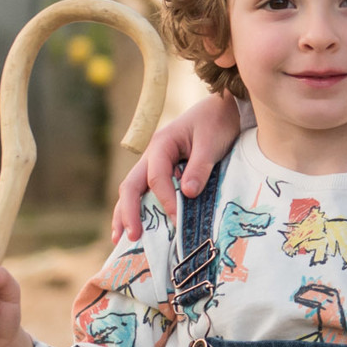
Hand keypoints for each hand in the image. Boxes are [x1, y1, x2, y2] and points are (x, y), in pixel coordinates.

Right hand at [111, 92, 241, 240]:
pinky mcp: (163, 170)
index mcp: (161, 144)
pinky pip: (144, 190)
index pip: (156, 178)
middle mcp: (152, 155)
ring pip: (132, 189)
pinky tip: (136, 225)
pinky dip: (137, 207)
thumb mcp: (211, 143)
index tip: (177, 219)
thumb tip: (187, 194)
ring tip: (121, 238)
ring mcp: (154, 163)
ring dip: (125, 213)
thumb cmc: (218, 122)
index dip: (165, 200)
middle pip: (130, 185)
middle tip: (131, 237)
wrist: (225, 108)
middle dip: (128, 212)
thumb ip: (199, 168)